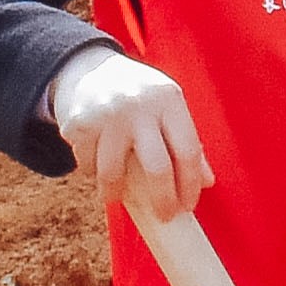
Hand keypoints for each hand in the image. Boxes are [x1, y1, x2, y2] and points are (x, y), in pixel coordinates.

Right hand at [48, 45, 214, 221]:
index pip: (188, 150)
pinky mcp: (78, 123)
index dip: (190, 184)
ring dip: (114, 191)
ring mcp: (106, 114)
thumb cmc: (138, 95)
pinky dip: (92, 172)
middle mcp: (139, 105)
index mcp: (169, 100)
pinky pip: (87, 164)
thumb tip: (206, 182)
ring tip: (115, 194)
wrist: (87, 68)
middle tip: (164, 216)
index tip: (188, 206)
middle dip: (162, 200)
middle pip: (157, 167)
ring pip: (113, 172)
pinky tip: (95, 165)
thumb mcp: (167, 107)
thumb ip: (185, 141)